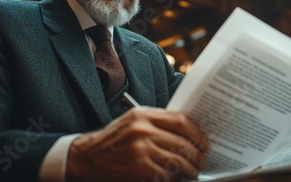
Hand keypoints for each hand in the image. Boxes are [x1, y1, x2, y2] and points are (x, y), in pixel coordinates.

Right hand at [66, 108, 208, 181]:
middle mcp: (143, 129)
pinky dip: (173, 178)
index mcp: (143, 115)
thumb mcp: (132, 122)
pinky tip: (174, 178)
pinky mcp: (138, 167)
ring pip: (177, 160)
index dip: (197, 133)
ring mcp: (140, 148)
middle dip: (196, 155)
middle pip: (182, 142)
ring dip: (189, 169)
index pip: (180, 121)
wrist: (87, 157)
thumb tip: (186, 132)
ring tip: (193, 172)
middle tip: (201, 161)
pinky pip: (165, 174)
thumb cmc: (113, 139)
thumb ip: (156, 123)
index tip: (204, 142)